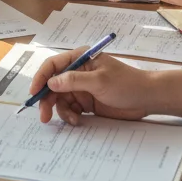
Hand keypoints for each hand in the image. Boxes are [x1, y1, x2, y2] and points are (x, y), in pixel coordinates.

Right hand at [28, 46, 181, 125]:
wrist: (148, 99)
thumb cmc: (126, 84)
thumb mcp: (99, 81)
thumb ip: (73, 81)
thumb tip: (51, 82)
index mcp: (80, 59)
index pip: (53, 65)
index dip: (40, 78)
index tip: (33, 93)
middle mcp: (77, 72)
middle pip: (53, 85)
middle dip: (47, 100)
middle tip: (44, 117)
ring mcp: (82, 88)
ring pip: (60, 99)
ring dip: (61, 111)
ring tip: (72, 120)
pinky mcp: (87, 102)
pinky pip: (70, 109)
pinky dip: (70, 116)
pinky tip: (78, 121)